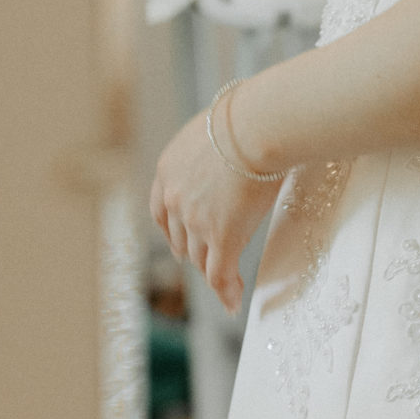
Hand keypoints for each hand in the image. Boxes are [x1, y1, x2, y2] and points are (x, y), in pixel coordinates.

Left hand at [150, 98, 283, 314]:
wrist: (258, 124)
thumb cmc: (249, 116)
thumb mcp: (216, 129)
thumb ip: (216, 147)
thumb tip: (238, 140)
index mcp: (168, 170)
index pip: (161, 213)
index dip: (172, 231)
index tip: (181, 241)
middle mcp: (174, 198)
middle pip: (182, 239)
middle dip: (194, 251)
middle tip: (210, 259)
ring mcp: (196, 220)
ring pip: (202, 258)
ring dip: (213, 271)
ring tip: (226, 283)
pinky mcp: (222, 236)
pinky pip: (222, 273)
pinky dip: (227, 291)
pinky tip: (234, 302)